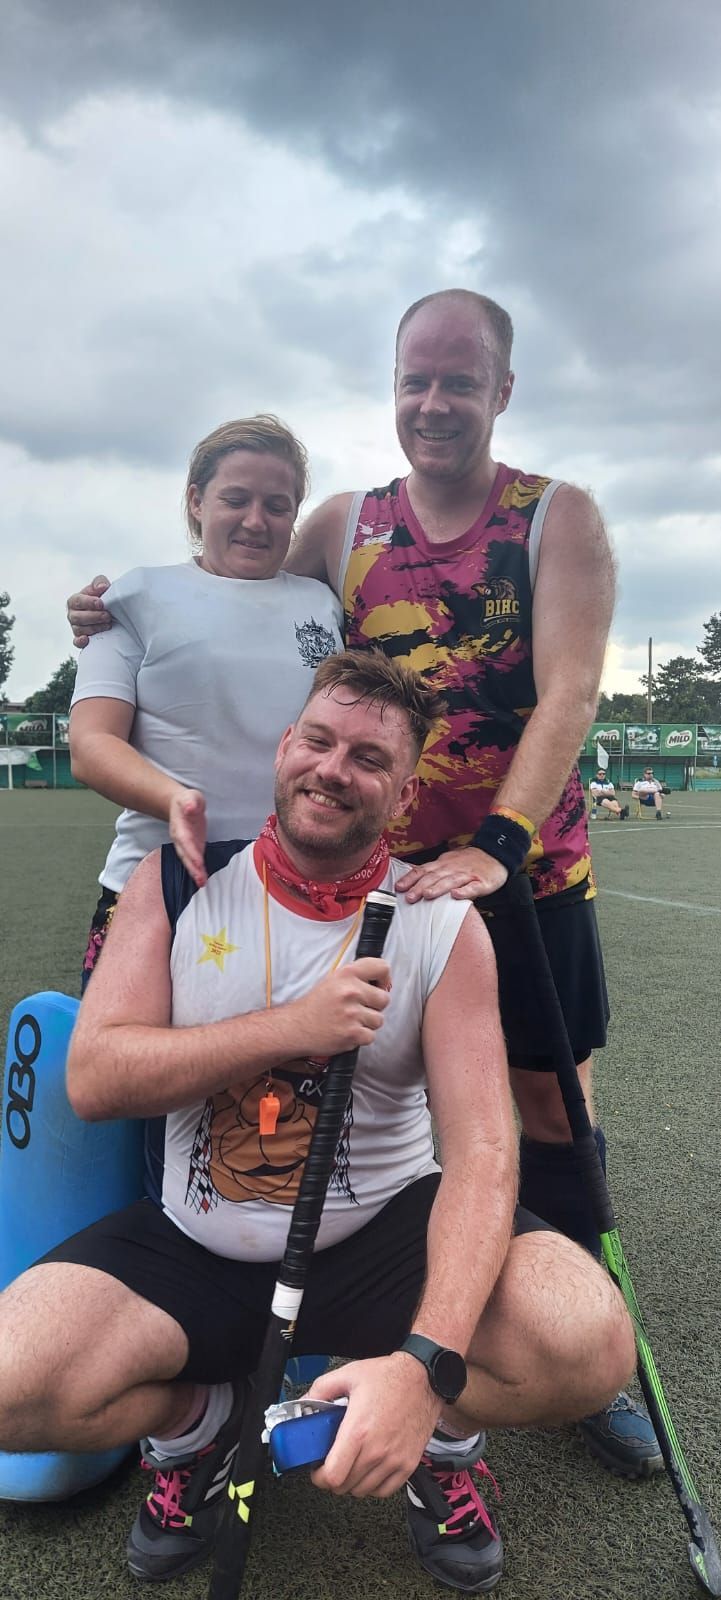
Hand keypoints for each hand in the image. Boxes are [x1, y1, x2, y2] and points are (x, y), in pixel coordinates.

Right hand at [67, 575, 111, 646]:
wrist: (110, 612)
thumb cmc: (102, 598)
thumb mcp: (101, 586)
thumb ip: (100, 582)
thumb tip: (102, 587)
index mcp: (75, 601)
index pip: (77, 601)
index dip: (88, 603)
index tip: (101, 603)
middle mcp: (73, 615)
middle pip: (77, 617)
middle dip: (93, 617)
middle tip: (107, 616)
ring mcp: (76, 628)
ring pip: (79, 630)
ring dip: (94, 628)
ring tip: (107, 625)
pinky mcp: (80, 639)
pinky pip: (76, 642)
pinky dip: (80, 642)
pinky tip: (87, 640)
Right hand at [168, 788, 207, 886]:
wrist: (180, 804)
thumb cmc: (187, 800)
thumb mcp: (190, 797)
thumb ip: (190, 803)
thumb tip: (190, 808)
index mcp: (179, 826)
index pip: (185, 841)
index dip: (191, 852)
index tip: (199, 862)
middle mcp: (180, 838)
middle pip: (185, 855)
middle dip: (192, 868)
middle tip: (200, 880)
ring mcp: (185, 844)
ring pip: (188, 860)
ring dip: (195, 872)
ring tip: (202, 883)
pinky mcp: (192, 847)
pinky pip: (194, 860)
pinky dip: (198, 870)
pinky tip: (203, 879)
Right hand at [289, 958, 390, 1056]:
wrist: (296, 1027)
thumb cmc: (316, 1005)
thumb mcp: (333, 980)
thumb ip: (356, 977)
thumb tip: (382, 982)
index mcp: (347, 974)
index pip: (382, 967)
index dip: (384, 979)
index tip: (378, 986)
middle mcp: (350, 991)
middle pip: (384, 999)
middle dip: (374, 1006)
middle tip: (357, 1009)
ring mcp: (352, 1013)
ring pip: (379, 1020)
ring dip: (367, 1023)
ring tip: (349, 1021)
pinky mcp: (352, 1034)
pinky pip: (371, 1036)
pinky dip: (361, 1038)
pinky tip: (346, 1032)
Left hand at [308, 1354, 440, 1497]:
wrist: (424, 1379)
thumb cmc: (388, 1377)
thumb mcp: (348, 1374)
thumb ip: (321, 1390)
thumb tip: (304, 1402)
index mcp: (358, 1431)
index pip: (333, 1476)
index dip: (319, 1477)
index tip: (317, 1470)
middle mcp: (376, 1450)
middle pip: (345, 1486)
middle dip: (333, 1478)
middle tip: (333, 1463)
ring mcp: (394, 1460)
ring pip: (363, 1491)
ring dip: (352, 1482)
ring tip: (351, 1464)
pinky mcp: (408, 1464)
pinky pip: (384, 1491)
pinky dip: (373, 1486)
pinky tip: (369, 1470)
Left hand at [397, 847, 507, 902]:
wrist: (495, 854)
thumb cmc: (469, 861)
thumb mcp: (448, 862)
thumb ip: (432, 870)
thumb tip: (412, 876)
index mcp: (443, 864)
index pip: (423, 870)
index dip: (410, 879)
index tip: (398, 888)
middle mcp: (452, 868)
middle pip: (434, 877)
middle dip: (420, 887)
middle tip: (409, 897)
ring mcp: (467, 874)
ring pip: (450, 881)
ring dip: (438, 888)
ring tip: (427, 895)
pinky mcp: (482, 882)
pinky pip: (472, 887)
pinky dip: (464, 891)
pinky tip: (456, 895)